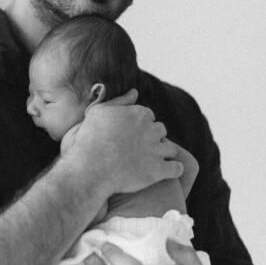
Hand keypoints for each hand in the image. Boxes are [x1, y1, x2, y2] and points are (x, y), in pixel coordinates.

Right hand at [66, 89, 182, 196]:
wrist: (88, 169)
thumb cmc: (89, 140)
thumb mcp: (98, 113)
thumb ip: (119, 101)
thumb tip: (135, 91)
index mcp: (138, 113)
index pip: (148, 116)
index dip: (139, 126)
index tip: (128, 136)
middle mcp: (151, 129)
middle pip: (160, 131)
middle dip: (151, 138)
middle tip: (136, 150)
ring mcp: (156, 150)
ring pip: (171, 149)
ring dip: (163, 154)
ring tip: (148, 162)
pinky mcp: (158, 170)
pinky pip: (177, 168)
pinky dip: (173, 170)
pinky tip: (164, 172)